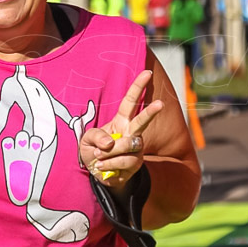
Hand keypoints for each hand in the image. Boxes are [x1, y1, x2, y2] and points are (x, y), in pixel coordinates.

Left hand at [79, 70, 163, 186]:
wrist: (99, 173)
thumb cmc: (94, 151)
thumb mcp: (86, 140)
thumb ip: (95, 136)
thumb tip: (110, 141)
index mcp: (120, 121)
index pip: (130, 101)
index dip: (138, 87)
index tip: (147, 73)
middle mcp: (132, 132)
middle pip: (142, 120)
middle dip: (151, 111)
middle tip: (160, 103)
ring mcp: (136, 149)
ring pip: (129, 145)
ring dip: (111, 152)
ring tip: (99, 157)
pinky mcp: (136, 164)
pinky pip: (124, 162)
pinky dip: (109, 164)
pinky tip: (102, 166)